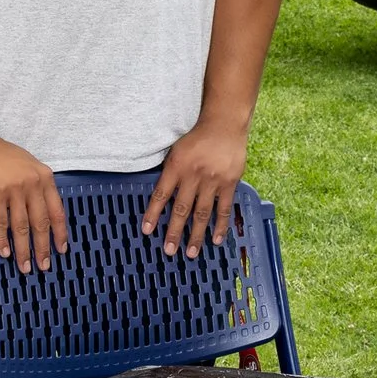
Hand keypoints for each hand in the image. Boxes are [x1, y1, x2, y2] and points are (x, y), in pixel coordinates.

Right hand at [0, 131, 68, 272]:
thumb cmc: (0, 155)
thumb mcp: (28, 166)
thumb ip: (37, 186)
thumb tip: (42, 212)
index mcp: (44, 177)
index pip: (57, 210)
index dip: (60, 233)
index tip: (61, 250)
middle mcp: (33, 183)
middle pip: (41, 222)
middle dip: (43, 247)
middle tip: (44, 266)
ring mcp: (14, 188)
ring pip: (22, 225)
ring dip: (23, 249)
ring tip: (24, 267)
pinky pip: (0, 221)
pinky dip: (2, 239)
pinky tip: (4, 252)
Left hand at [144, 119, 247, 256]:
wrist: (224, 124)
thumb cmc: (197, 137)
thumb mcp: (177, 150)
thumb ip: (170, 172)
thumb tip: (162, 196)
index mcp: (177, 166)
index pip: (161, 194)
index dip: (153, 213)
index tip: (146, 230)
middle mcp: (194, 175)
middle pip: (181, 208)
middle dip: (174, 232)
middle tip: (168, 250)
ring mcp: (213, 181)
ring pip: (202, 213)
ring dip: (196, 235)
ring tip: (190, 253)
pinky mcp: (230, 183)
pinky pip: (224, 208)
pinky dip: (220, 225)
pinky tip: (216, 240)